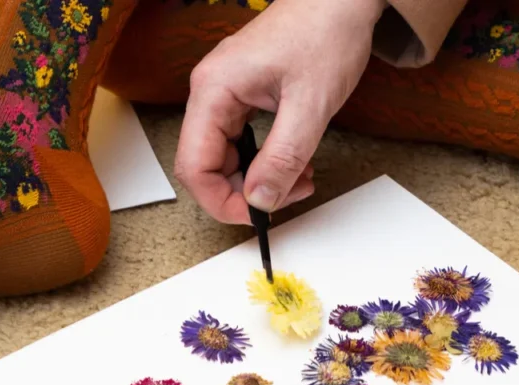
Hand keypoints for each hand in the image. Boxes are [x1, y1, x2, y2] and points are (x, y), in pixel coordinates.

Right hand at [175, 0, 387, 222]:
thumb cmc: (325, 34)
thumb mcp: (310, 106)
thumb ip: (283, 158)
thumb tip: (260, 200)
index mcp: (214, 90)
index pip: (194, 166)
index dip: (222, 200)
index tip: (257, 216)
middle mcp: (211, 91)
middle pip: (206, 165)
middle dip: (245, 191)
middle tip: (291, 194)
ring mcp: (226, 92)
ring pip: (226, 156)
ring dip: (260, 178)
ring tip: (301, 177)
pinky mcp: (244, 94)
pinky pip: (243, 140)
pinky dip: (268, 159)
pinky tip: (296, 161)